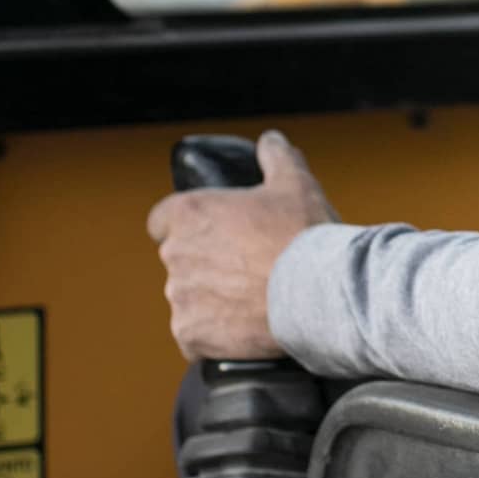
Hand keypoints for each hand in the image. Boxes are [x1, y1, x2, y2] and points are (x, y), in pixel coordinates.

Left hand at [146, 130, 336, 357]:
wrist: (317, 293)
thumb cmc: (303, 234)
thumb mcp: (295, 181)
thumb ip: (276, 155)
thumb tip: (270, 141)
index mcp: (190, 213)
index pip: (161, 219)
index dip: (184, 225)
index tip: (212, 233)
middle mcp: (176, 255)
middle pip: (179, 258)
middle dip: (204, 262)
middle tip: (243, 265)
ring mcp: (181, 298)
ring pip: (187, 298)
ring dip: (209, 298)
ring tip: (249, 298)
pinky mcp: (190, 336)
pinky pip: (193, 336)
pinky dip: (213, 333)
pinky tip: (242, 324)